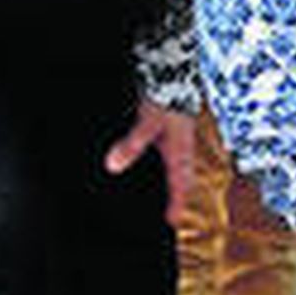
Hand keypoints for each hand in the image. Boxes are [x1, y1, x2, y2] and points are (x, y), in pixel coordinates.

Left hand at [105, 100, 195, 223]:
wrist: (173, 73)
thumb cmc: (167, 99)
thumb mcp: (148, 124)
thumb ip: (132, 144)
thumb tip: (113, 166)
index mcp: (181, 151)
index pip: (182, 184)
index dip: (178, 203)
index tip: (171, 221)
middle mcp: (181, 149)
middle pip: (182, 180)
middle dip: (177, 197)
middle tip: (169, 216)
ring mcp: (176, 141)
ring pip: (176, 168)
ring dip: (171, 183)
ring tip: (159, 197)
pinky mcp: (167, 133)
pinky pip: (165, 157)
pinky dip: (159, 167)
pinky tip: (143, 168)